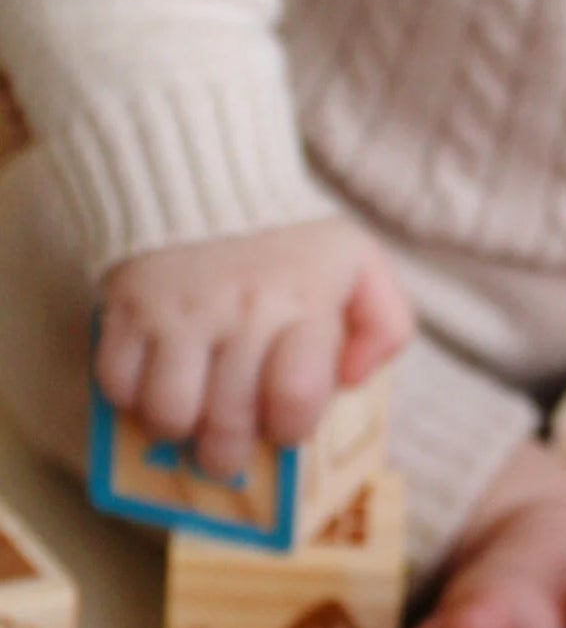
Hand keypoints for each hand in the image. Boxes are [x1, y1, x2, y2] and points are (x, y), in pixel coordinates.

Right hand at [96, 217, 413, 477]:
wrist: (204, 172)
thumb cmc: (294, 242)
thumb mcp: (362, 268)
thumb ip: (387, 326)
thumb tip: (354, 380)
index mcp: (305, 305)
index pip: (296, 397)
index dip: (288, 430)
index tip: (281, 430)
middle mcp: (242, 310)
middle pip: (230, 419)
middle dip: (230, 454)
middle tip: (229, 454)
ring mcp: (181, 308)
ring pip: (170, 410)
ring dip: (178, 432)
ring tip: (188, 425)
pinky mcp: (129, 303)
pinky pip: (117, 380)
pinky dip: (131, 401)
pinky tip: (151, 390)